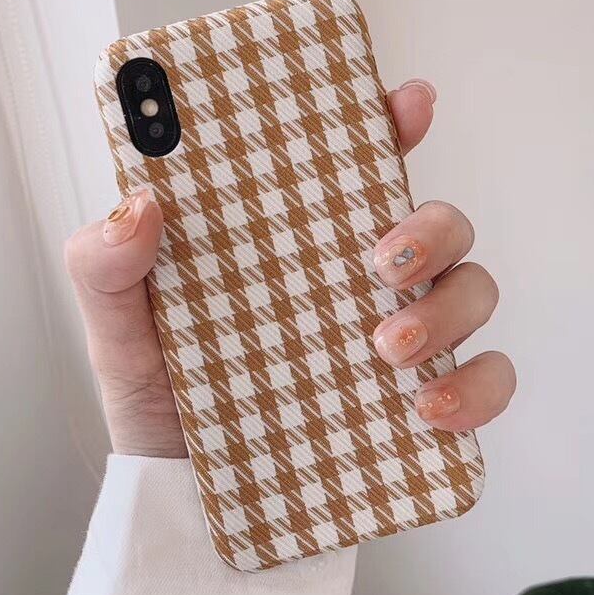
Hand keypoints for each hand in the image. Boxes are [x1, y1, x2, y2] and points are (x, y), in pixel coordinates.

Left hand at [65, 78, 514, 457]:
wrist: (185, 493)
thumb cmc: (161, 388)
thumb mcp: (115, 321)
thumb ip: (105, 262)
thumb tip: (142, 205)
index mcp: (299, 234)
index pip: (360, 160)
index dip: (392, 119)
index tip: (407, 101)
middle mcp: (361, 276)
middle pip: (439, 219)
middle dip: (431, 227)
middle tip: (383, 264)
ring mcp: (403, 336)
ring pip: (474, 287)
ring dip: (449, 309)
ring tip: (386, 349)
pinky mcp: (426, 401)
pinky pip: (488, 378)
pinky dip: (476, 387)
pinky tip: (426, 409)